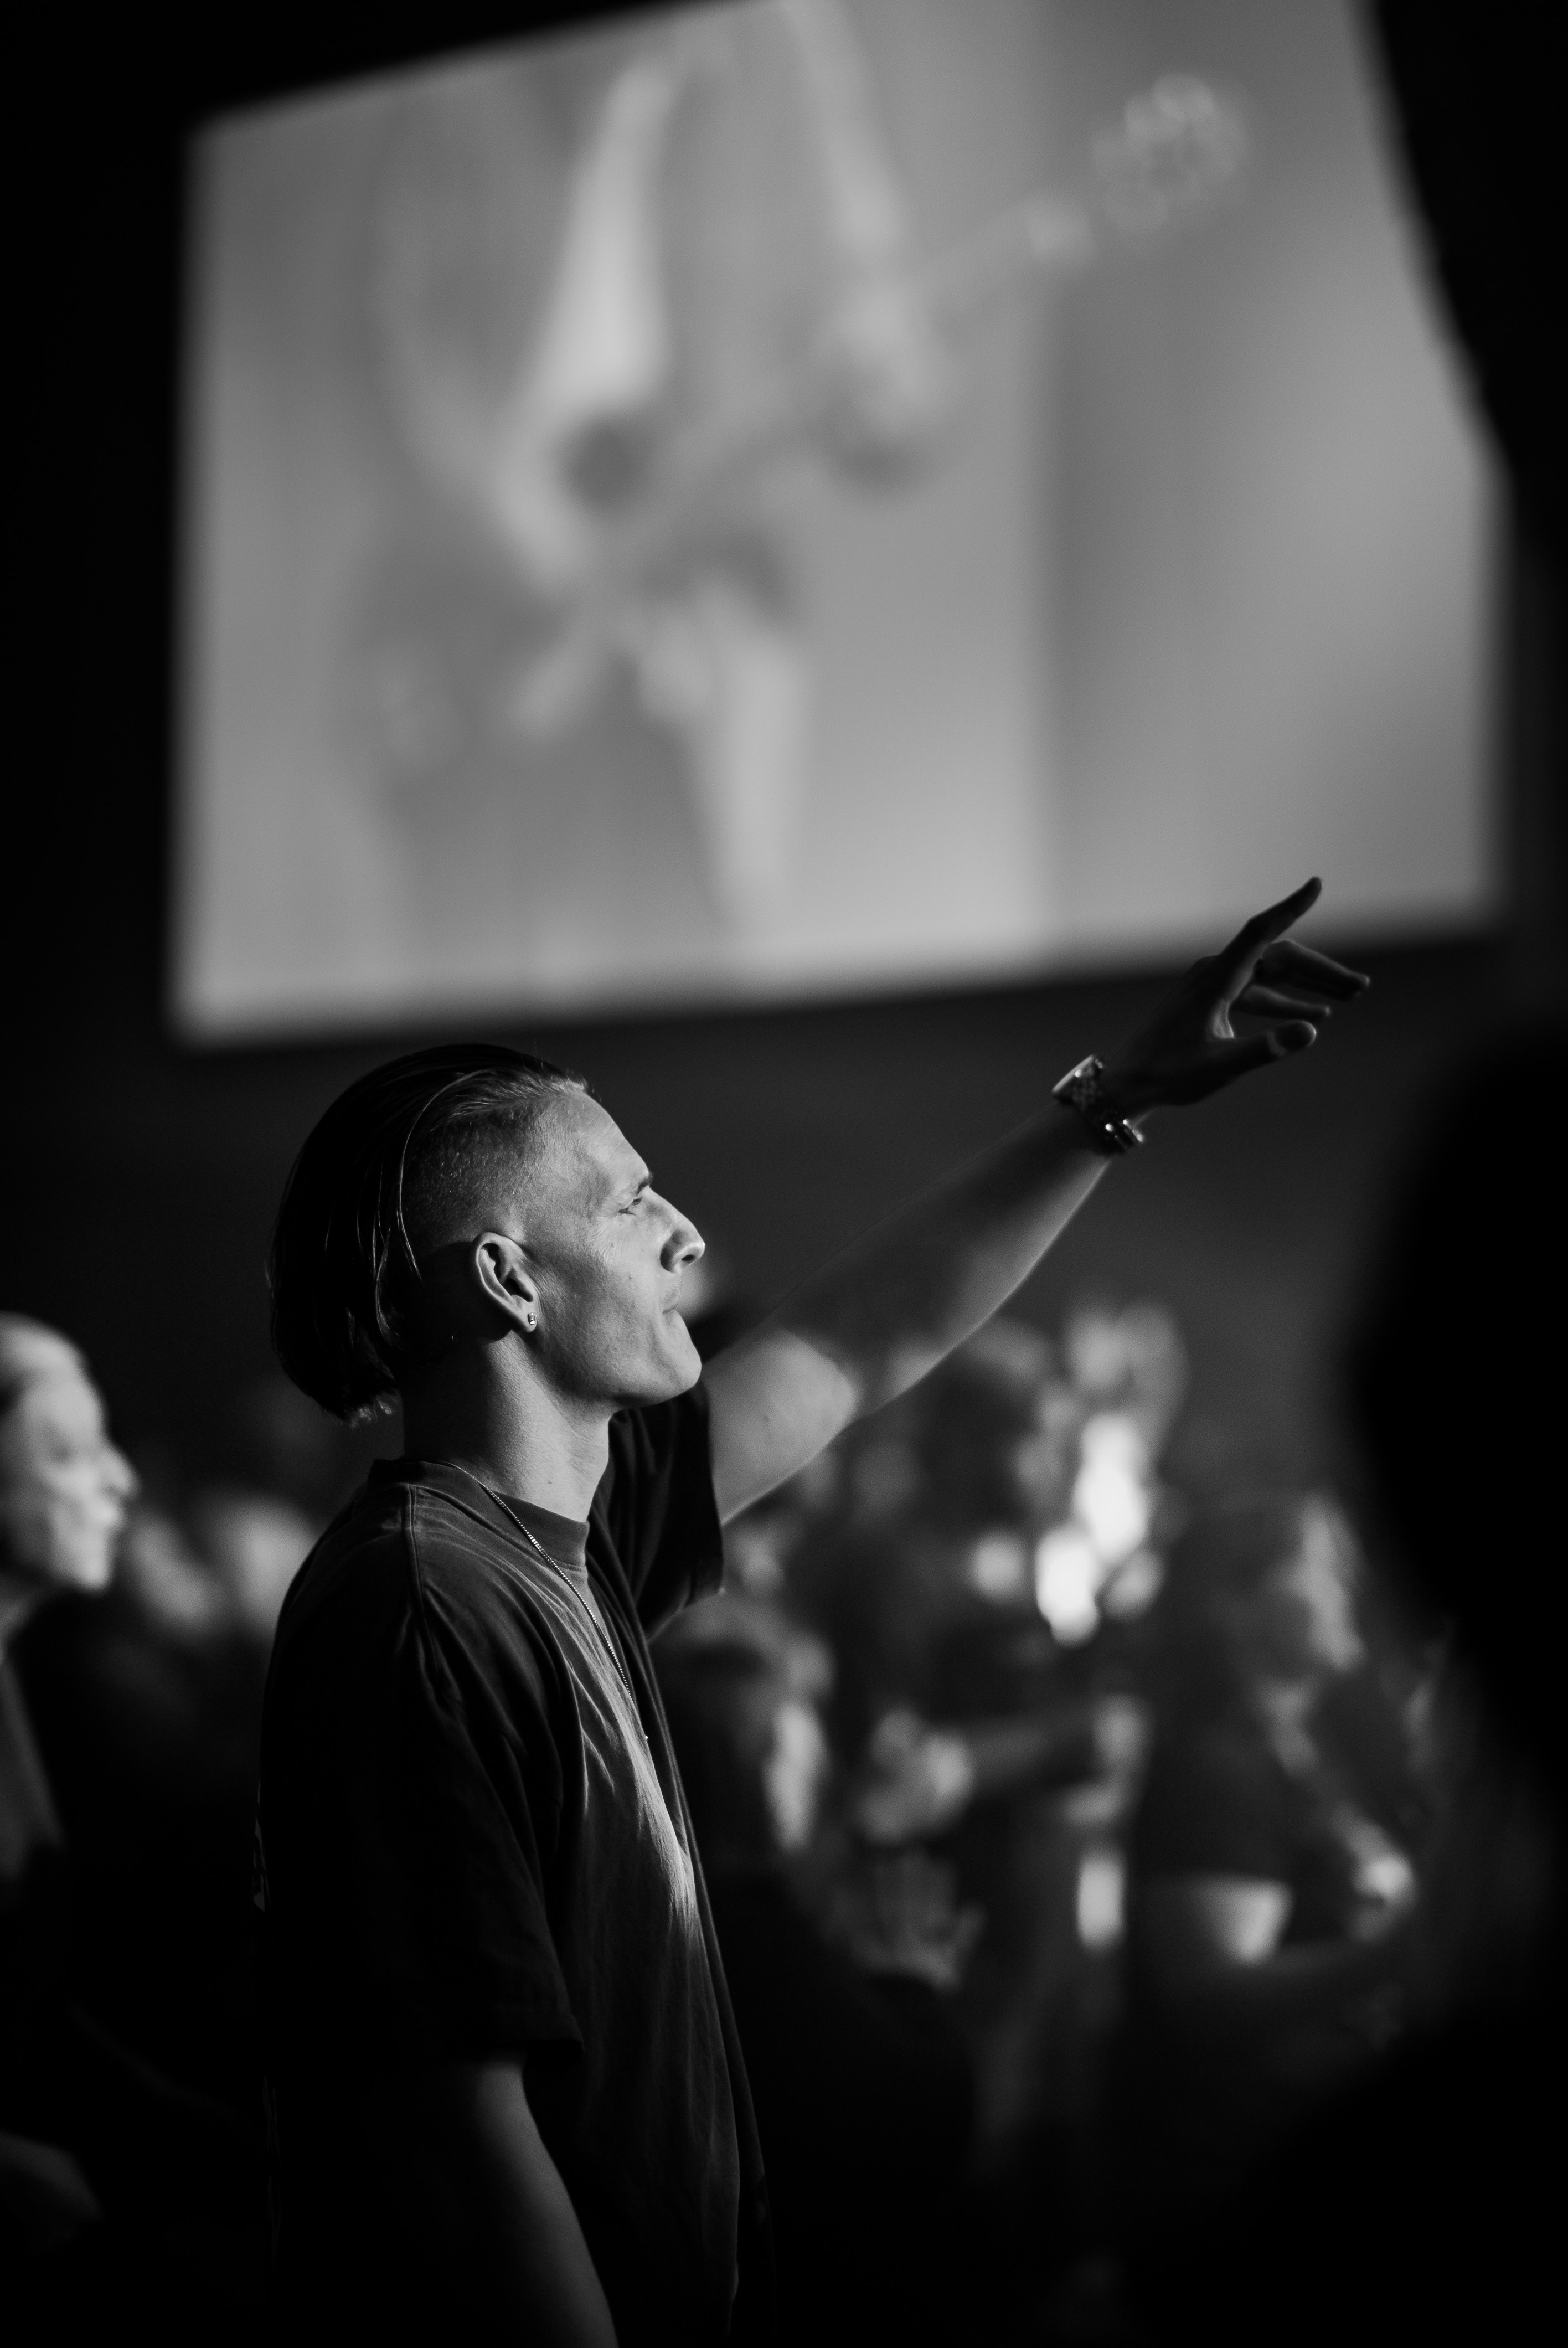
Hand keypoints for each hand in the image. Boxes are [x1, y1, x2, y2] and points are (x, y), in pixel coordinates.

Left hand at [1100, 878, 1368, 1115]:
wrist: (1130, 1084)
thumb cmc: (1170, 1075)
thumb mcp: (1222, 1066)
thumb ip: (1267, 1049)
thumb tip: (1312, 1030)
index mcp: (1216, 978)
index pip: (1260, 931)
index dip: (1290, 907)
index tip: (1316, 884)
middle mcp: (1214, 972)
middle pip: (1278, 957)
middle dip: (1321, 970)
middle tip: (1361, 988)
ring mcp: (1212, 985)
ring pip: (1271, 974)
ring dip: (1308, 985)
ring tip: (1350, 998)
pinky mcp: (1212, 1001)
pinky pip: (1257, 991)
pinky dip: (1285, 1000)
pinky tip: (1314, 1014)